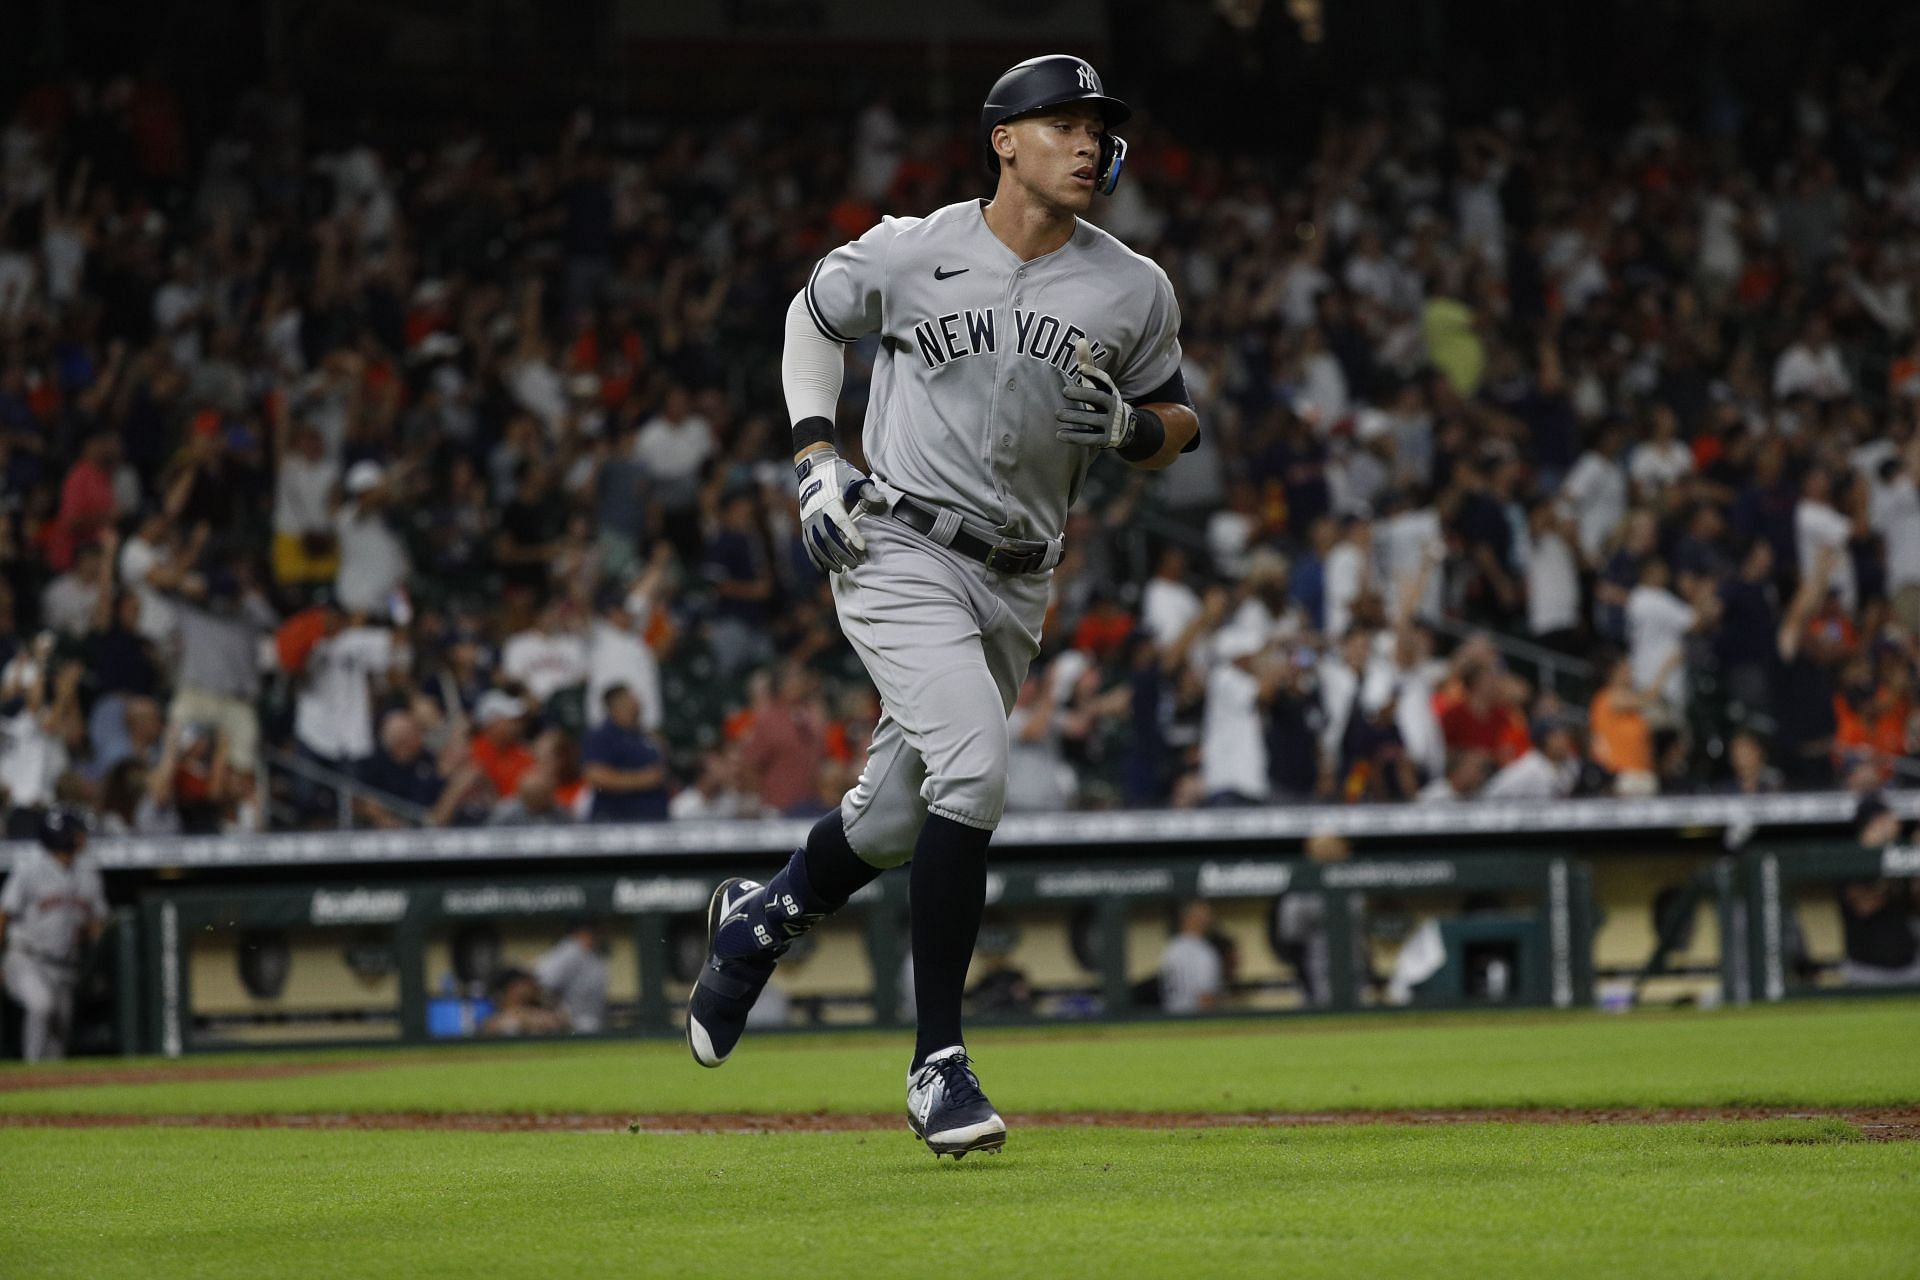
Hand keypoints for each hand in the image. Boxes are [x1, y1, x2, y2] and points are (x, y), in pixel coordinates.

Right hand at [796, 448, 883, 573]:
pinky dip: (814, 557)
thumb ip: (869, 491)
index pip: (842, 522)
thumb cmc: (839, 474)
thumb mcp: (856, 479)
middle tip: (855, 564)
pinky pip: (808, 544)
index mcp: (831, 502)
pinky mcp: (805, 524)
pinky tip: (823, 569)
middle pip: (828, 537)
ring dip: (828, 558)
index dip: (853, 535)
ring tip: (841, 570)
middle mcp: (817, 512)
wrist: (814, 468)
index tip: (863, 548)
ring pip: (816, 543)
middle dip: (841, 552)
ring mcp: (809, 519)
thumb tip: (882, 501)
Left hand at [1054, 339, 1135, 450]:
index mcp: (1110, 390)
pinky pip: (1089, 439)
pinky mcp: (1104, 439)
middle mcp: (1112, 406)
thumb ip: (1088, 364)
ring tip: (1057, 414)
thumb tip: (1080, 339)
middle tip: (1063, 391)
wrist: (1123, 427)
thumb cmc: (1102, 400)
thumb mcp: (1098, 383)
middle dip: (1082, 394)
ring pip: (1092, 420)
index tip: (1081, 369)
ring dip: (1075, 417)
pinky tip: (1059, 434)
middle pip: (1099, 398)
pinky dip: (1074, 437)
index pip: (1104, 380)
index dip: (1094, 374)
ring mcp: (1109, 423)